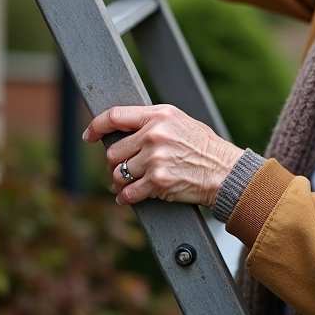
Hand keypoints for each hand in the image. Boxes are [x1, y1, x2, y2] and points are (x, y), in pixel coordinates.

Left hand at [84, 104, 243, 207]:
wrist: (225, 172)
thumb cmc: (204, 147)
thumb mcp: (180, 122)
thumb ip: (152, 123)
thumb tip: (122, 132)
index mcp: (159, 115)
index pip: (115, 116)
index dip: (96, 126)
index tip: (89, 136)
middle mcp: (154, 134)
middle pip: (114, 152)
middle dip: (117, 163)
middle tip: (128, 168)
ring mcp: (155, 158)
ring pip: (118, 174)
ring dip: (121, 182)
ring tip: (132, 183)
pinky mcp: (157, 181)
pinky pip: (128, 193)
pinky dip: (126, 198)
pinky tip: (130, 197)